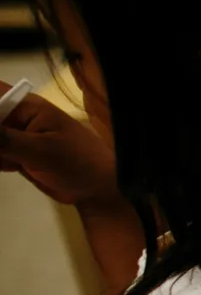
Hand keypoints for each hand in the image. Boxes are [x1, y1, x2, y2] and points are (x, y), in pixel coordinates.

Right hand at [0, 90, 119, 207]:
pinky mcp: (16, 154)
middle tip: (6, 155)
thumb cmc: (76, 162)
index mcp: (26, 106)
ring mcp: (16, 137)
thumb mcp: (39, 150)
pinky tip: (11, 168)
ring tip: (13, 162)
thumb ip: (3, 139)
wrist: (97, 187)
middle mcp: (18, 117)